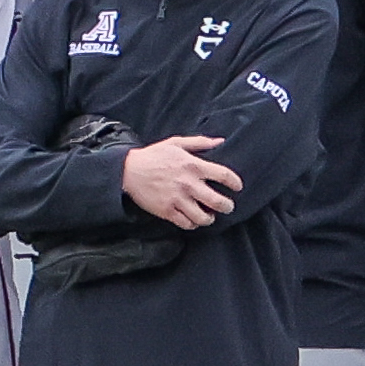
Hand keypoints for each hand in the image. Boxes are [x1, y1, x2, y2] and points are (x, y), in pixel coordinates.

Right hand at [122, 135, 240, 228]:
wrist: (127, 171)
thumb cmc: (152, 156)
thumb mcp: (175, 143)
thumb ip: (199, 142)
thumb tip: (220, 141)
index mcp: (193, 165)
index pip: (224, 176)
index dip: (235, 183)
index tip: (237, 187)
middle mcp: (188, 184)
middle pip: (218, 201)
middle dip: (227, 206)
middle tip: (227, 207)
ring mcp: (177, 199)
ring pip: (203, 217)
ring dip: (210, 218)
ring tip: (209, 216)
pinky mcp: (166, 210)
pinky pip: (186, 223)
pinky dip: (193, 224)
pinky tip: (193, 219)